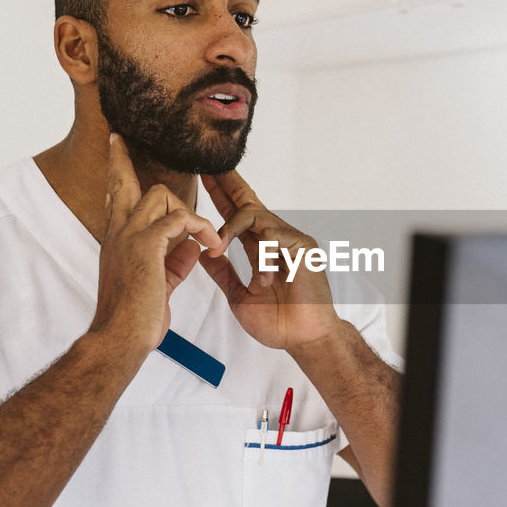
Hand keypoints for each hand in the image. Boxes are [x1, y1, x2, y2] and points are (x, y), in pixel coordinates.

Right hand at [89, 135, 222, 353]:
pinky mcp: (145, 245)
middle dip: (124, 161)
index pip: (116, 200)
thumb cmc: (136, 317)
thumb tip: (191, 247)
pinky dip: (201, 227)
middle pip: (123, 183)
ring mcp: (129, 236)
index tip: (117, 152)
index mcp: (118, 241)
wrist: (121, 337)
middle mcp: (118, 233)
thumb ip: (174, 261)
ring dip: (188, 209)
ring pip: (160, 195)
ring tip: (208, 235)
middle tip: (121, 141)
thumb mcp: (159, 283)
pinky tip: (210, 244)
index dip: (119, 175)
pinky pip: (179, 218)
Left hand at [198, 170, 342, 350]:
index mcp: (260, 248)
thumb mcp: (238, 295)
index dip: (221, 195)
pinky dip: (262, 256)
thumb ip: (223, 273)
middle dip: (227, 184)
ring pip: (255, 214)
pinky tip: (264, 279)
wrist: (302, 339)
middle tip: (208, 167)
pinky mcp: (303, 247)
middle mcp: (274, 239)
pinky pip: (273, 236)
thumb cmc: (278, 321)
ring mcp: (289, 241)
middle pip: (249, 201)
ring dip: (232, 230)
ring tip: (220, 249)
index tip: (203, 178)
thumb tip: (204, 254)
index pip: (238, 214)